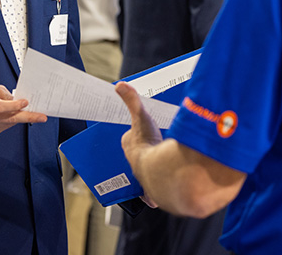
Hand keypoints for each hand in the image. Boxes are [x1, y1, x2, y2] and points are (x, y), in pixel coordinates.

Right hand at [0, 85, 46, 135]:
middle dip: (28, 117)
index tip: (25, 102)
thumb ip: (7, 95)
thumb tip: (21, 103)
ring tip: (23, 109)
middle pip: (9, 118)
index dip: (13, 106)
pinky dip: (12, 119)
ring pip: (11, 122)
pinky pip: (8, 125)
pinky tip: (10, 114)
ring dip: (20, 116)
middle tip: (42, 116)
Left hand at [115, 82, 162, 207]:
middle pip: (140, 154)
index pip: (131, 137)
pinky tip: (155, 196)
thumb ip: (132, 101)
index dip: (138, 133)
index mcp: (130, 145)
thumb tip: (119, 85)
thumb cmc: (148, 144)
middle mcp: (134, 162)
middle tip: (157, 145)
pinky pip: (152, 193)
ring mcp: (143, 177)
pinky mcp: (153, 191)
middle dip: (147, 151)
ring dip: (152, 171)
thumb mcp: (141, 117)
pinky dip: (153, 195)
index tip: (146, 130)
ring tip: (162, 165)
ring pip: (147, 173)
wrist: (160, 171)